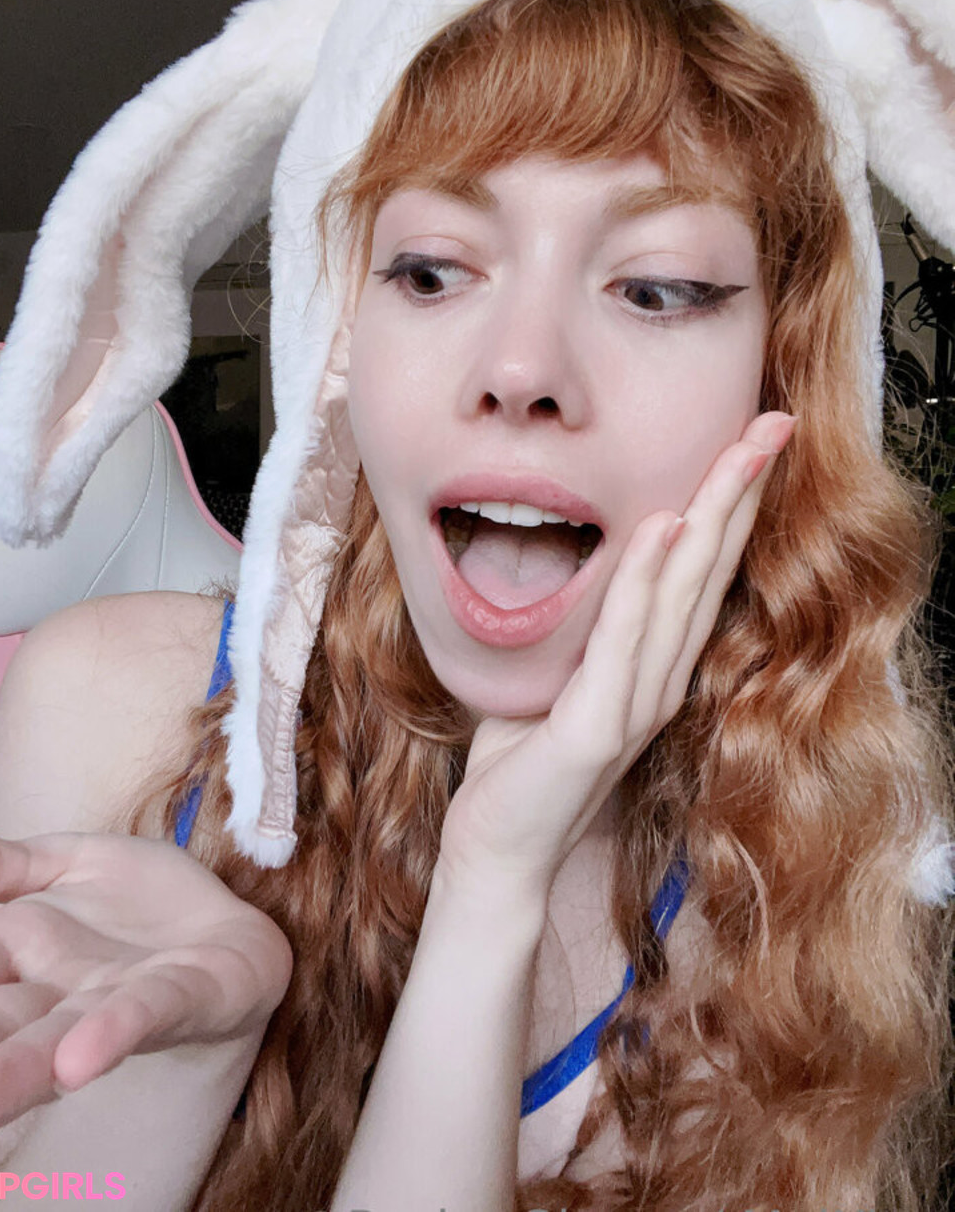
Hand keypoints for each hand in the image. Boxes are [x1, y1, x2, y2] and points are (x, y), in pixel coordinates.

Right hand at [0, 830, 292, 1165]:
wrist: (234, 917)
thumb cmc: (138, 905)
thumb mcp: (58, 860)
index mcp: (16, 955)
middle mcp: (57, 994)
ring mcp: (118, 1002)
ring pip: (50, 1042)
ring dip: (2, 1079)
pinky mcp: (185, 998)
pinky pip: (145, 1014)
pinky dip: (109, 1036)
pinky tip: (78, 1059)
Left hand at [436, 410, 797, 904]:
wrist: (499, 847)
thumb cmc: (522, 761)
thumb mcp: (558, 676)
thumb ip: (584, 627)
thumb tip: (574, 558)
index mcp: (654, 666)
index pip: (702, 572)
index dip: (732, 506)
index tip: (754, 441)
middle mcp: (659, 680)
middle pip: (709, 570)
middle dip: (740, 493)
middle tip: (772, 424)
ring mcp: (634, 704)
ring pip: (681, 593)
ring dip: (710, 518)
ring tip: (737, 454)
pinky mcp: (596, 727)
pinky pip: (622, 637)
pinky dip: (642, 580)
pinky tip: (664, 528)